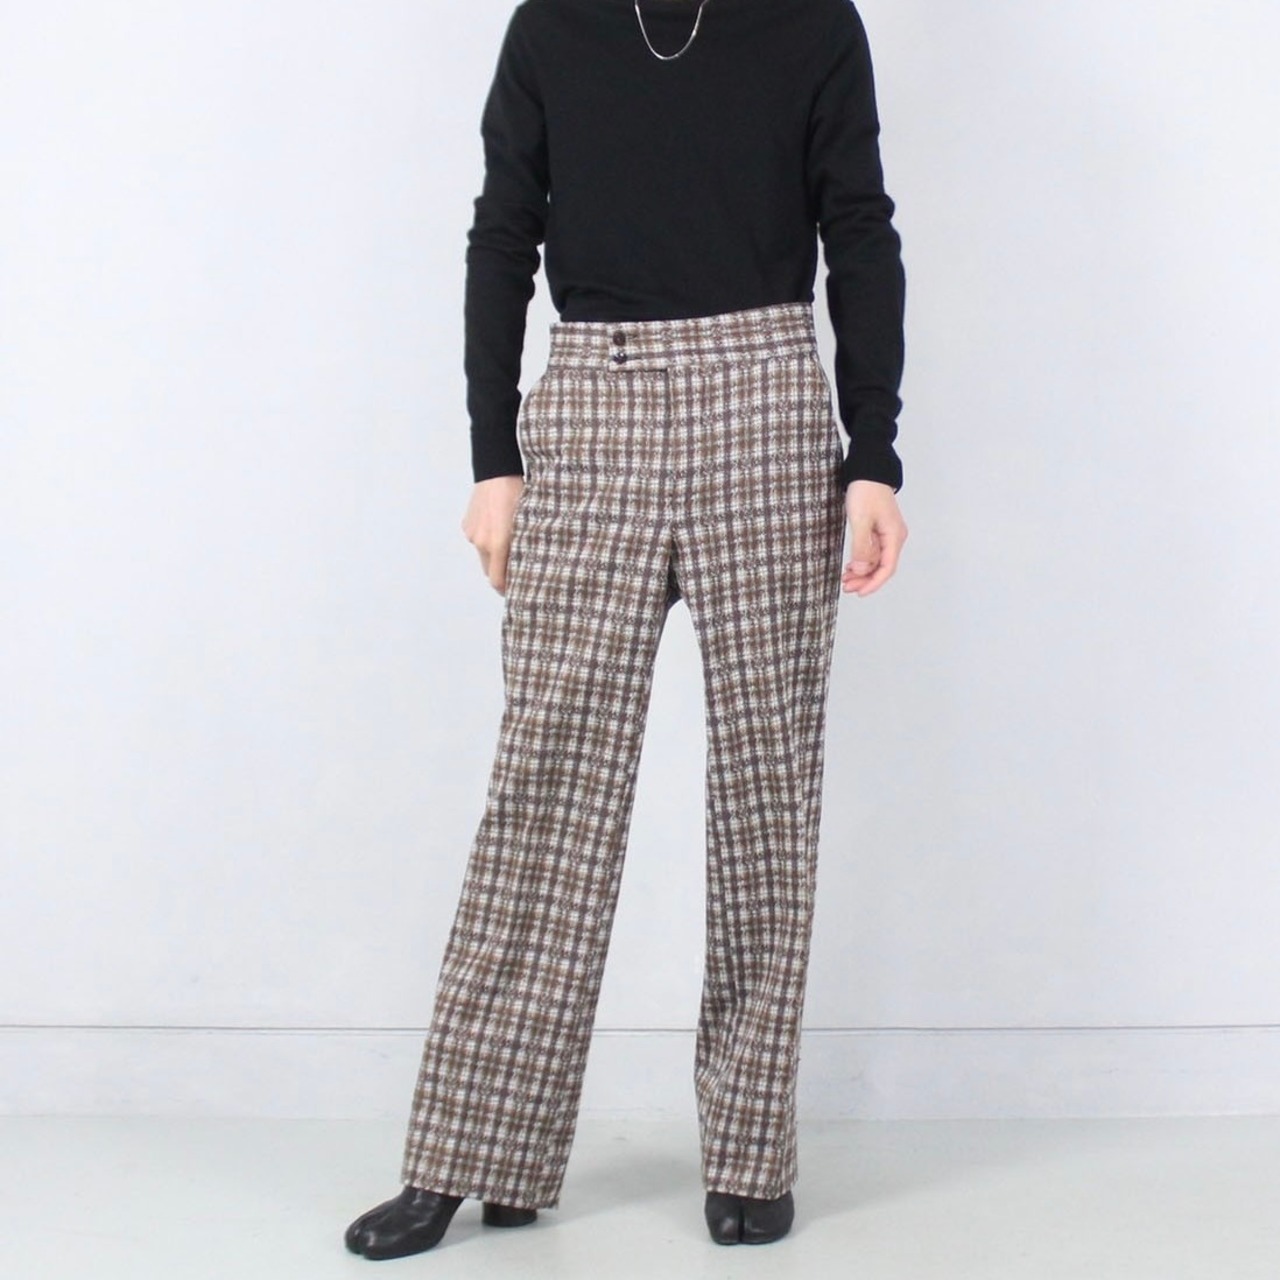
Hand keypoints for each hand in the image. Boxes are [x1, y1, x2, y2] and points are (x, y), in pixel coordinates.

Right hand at [461, 474, 525, 594]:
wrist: (497, 472)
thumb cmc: (519, 495)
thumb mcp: (529, 522)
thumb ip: (525, 546)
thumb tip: (531, 566)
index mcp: (497, 544)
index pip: (497, 580)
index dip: (505, 590)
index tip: (515, 593)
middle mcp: (481, 542)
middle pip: (489, 571)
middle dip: (500, 574)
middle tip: (516, 572)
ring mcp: (472, 534)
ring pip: (483, 554)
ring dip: (494, 555)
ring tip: (507, 543)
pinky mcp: (467, 525)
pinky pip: (477, 539)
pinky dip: (486, 539)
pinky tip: (497, 527)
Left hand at [841, 479, 906, 595]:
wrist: (868, 470)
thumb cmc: (866, 491)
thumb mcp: (860, 520)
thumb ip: (862, 547)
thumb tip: (862, 570)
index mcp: (894, 536)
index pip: (887, 568)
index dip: (873, 583)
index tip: (859, 592)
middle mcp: (894, 537)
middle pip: (882, 567)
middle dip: (865, 580)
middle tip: (846, 587)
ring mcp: (887, 534)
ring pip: (876, 560)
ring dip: (862, 572)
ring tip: (845, 579)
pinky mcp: (879, 529)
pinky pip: (872, 551)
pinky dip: (861, 561)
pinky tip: (850, 566)